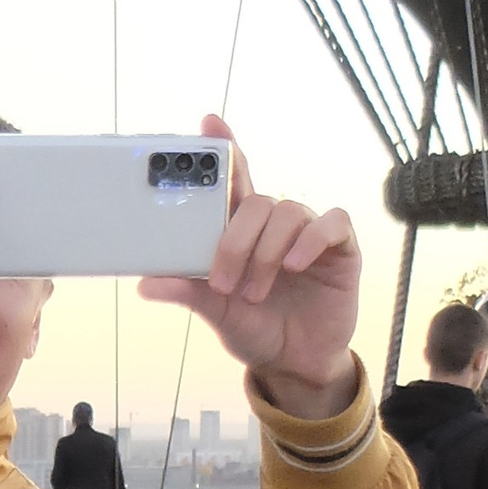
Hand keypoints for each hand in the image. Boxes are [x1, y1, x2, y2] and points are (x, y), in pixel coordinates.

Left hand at [141, 113, 360, 420]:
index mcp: (243, 231)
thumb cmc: (256, 328)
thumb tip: (146, 284)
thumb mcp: (217, 312)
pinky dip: (309, 240)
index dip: (224, 148)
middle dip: (235, 241)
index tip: (208, 123)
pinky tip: (294, 264)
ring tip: (255, 292)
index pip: (234, 179)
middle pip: (255, 201)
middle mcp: (275, 225)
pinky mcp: (340, 248)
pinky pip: (330, 224)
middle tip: (223, 282)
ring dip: (266, 254)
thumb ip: (188, 292)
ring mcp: (309, 234)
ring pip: (286, 214)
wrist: (295, 364)